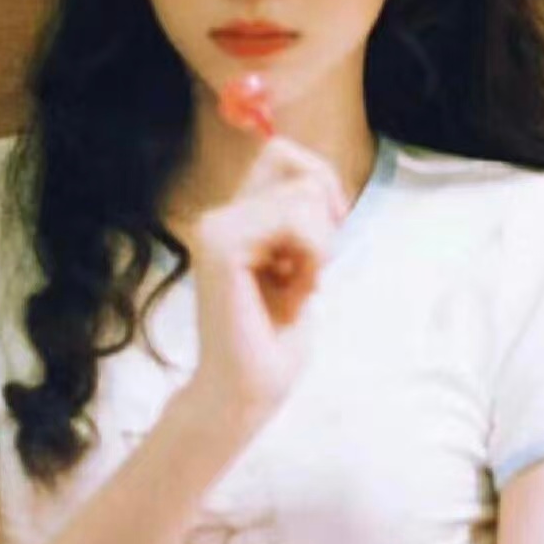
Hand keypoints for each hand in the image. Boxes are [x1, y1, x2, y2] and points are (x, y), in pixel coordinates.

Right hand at [177, 135, 347, 424]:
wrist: (246, 390)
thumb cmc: (275, 336)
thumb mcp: (299, 261)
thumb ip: (300, 217)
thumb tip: (320, 178)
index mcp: (235, 216)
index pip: (282, 152)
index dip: (318, 180)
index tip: (328, 229)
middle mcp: (218, 215)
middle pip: (296, 165)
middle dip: (324, 215)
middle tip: (308, 267)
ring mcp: (215, 228)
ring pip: (303, 195)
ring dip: (319, 246)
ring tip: (295, 285)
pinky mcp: (222, 247)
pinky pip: (295, 221)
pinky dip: (311, 257)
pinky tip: (291, 292)